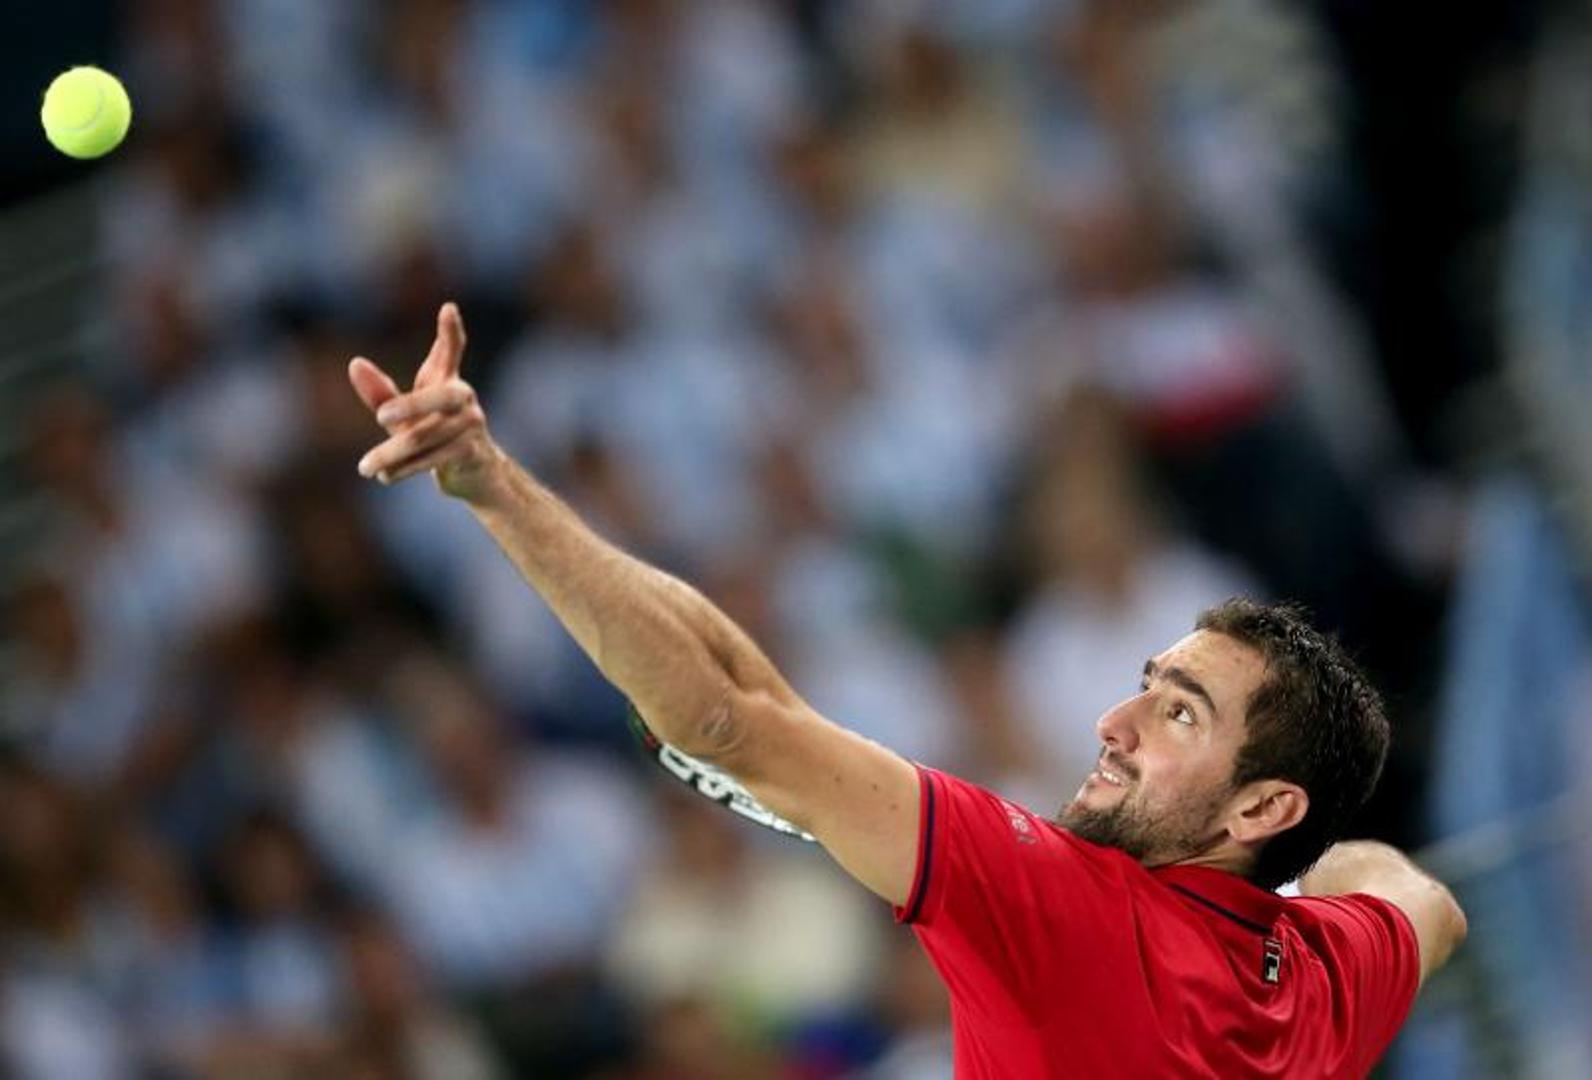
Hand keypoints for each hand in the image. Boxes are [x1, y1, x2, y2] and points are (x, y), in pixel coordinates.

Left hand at [348, 302, 498, 501]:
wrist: (475, 474)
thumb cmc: (434, 434)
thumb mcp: (404, 416)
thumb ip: (380, 393)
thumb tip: (355, 363)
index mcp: (447, 381)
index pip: (452, 351)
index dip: (451, 331)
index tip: (448, 308)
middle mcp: (464, 398)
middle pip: (441, 396)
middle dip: (410, 406)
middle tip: (380, 416)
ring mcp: (472, 425)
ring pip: (425, 436)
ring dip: (392, 454)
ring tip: (364, 468)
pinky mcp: (472, 452)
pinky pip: (433, 459)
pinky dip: (405, 469)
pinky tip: (384, 476)